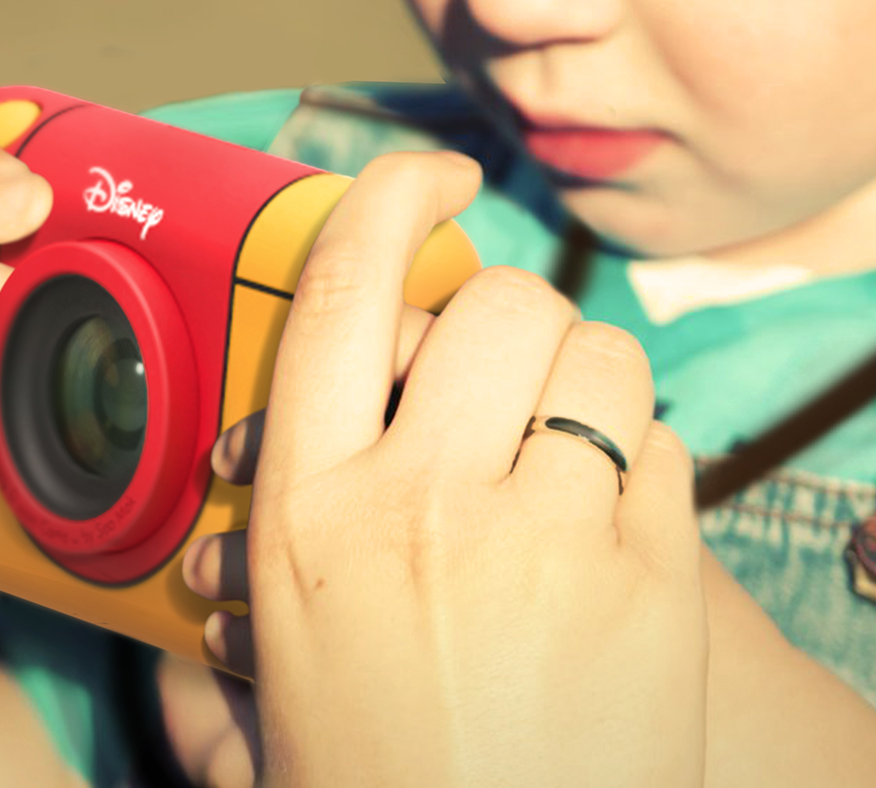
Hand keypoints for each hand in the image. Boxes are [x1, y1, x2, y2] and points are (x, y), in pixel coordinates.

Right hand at [187, 152, 707, 787]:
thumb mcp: (272, 706)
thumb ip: (238, 616)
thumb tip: (208, 579)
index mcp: (309, 519)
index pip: (343, 294)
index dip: (386, 197)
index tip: (429, 169)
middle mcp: (425, 505)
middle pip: (495, 302)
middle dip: (509, 319)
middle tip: (506, 381)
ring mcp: (553, 536)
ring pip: (598, 355)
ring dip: (587, 384)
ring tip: (567, 459)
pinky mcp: (659, 578)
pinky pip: (667, 442)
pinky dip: (646, 463)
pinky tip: (616, 532)